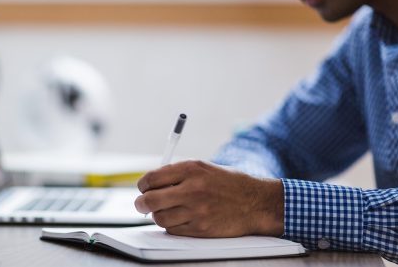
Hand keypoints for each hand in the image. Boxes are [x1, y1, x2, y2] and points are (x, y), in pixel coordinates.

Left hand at [134, 160, 283, 237]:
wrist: (256, 202)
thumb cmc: (229, 184)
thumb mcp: (204, 168)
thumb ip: (177, 173)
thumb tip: (151, 183)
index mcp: (191, 169)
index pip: (152, 178)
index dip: (143, 185)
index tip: (143, 188)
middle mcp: (192, 189)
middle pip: (150, 200)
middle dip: (141, 203)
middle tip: (142, 204)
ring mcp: (196, 210)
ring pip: (159, 218)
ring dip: (158, 215)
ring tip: (166, 210)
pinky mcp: (201, 229)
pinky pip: (173, 230)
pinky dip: (171, 225)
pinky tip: (179, 218)